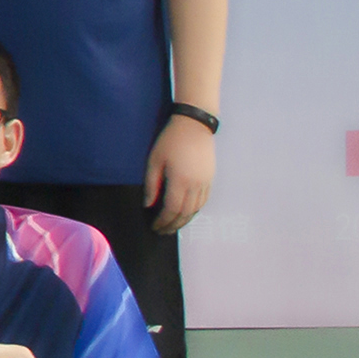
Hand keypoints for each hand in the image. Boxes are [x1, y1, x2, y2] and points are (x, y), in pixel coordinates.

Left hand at [144, 115, 215, 234]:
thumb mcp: (154, 161)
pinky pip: (203, 201)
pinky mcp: (210, 179)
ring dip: (184, 221)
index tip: (154, 227)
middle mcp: (196, 185)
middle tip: (162, 231)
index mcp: (180, 181)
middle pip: (185, 213)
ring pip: (196, 209)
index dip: (163, 221)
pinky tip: (186, 213)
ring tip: (173, 226)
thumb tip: (148, 205)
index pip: (171, 210)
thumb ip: (152, 185)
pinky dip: (194, 211)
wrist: (195, 125)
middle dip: (173, 225)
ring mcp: (205, 183)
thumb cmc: (170, 141)